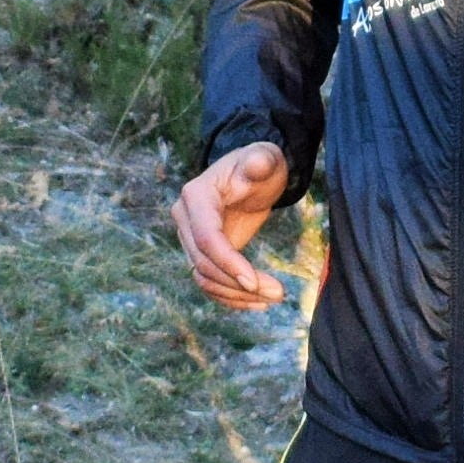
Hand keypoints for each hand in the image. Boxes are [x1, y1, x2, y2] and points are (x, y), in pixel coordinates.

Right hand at [177, 141, 293, 308]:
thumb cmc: (260, 164)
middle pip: (203, 263)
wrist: (253, 174)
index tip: (254, 282)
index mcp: (195, 196)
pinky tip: (258, 303)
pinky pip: (209, 282)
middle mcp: (185, 218)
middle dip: (238, 284)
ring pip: (204, 278)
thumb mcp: (265, 158)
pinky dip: (230, 297)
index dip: (228, 262)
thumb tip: (257, 164)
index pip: (206, 238)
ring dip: (236, 295)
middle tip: (278, 293)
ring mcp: (190, 238)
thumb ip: (260, 161)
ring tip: (274, 298)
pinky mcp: (202, 253)